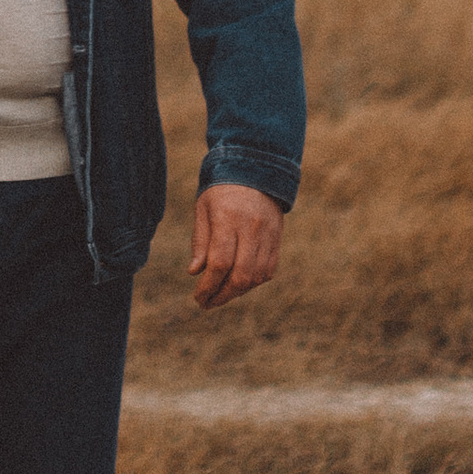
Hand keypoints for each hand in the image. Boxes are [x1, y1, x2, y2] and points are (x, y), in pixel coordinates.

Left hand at [188, 182, 281, 308]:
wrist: (255, 170)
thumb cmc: (221, 191)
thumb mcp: (203, 208)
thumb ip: (200, 241)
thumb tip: (195, 272)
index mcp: (228, 219)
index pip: (219, 263)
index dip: (208, 286)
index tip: (198, 297)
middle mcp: (251, 228)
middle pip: (240, 275)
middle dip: (222, 295)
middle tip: (208, 303)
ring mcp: (267, 234)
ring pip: (256, 277)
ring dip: (237, 292)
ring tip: (221, 294)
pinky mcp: (277, 239)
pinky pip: (268, 271)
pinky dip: (253, 283)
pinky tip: (239, 283)